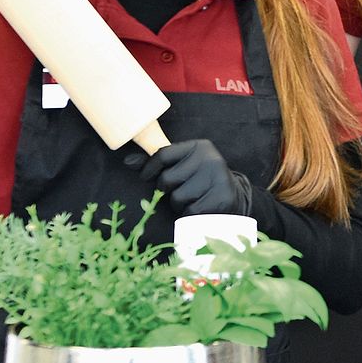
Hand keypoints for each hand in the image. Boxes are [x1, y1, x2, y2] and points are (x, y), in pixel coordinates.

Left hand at [131, 138, 252, 215]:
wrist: (234, 196)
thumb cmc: (199, 180)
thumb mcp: (182, 165)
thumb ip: (157, 162)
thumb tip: (127, 161)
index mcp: (199, 147)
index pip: (163, 154)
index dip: (149, 168)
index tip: (145, 177)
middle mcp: (210, 159)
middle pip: (167, 179)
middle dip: (166, 191)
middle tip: (178, 191)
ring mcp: (218, 178)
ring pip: (177, 198)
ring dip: (178, 205)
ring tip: (191, 200)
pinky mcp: (222, 198)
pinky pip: (191, 211)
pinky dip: (189, 215)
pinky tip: (199, 209)